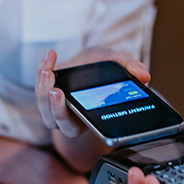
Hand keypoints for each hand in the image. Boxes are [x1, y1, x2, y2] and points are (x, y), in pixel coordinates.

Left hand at [35, 48, 149, 137]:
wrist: (89, 61)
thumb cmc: (103, 69)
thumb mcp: (118, 64)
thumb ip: (131, 69)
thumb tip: (145, 76)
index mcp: (85, 118)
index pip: (76, 127)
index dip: (72, 122)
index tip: (75, 110)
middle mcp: (67, 116)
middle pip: (56, 120)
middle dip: (55, 107)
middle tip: (57, 91)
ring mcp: (53, 104)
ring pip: (42, 105)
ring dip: (42, 88)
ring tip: (48, 71)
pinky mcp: (44, 89)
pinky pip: (38, 84)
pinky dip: (43, 68)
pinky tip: (51, 55)